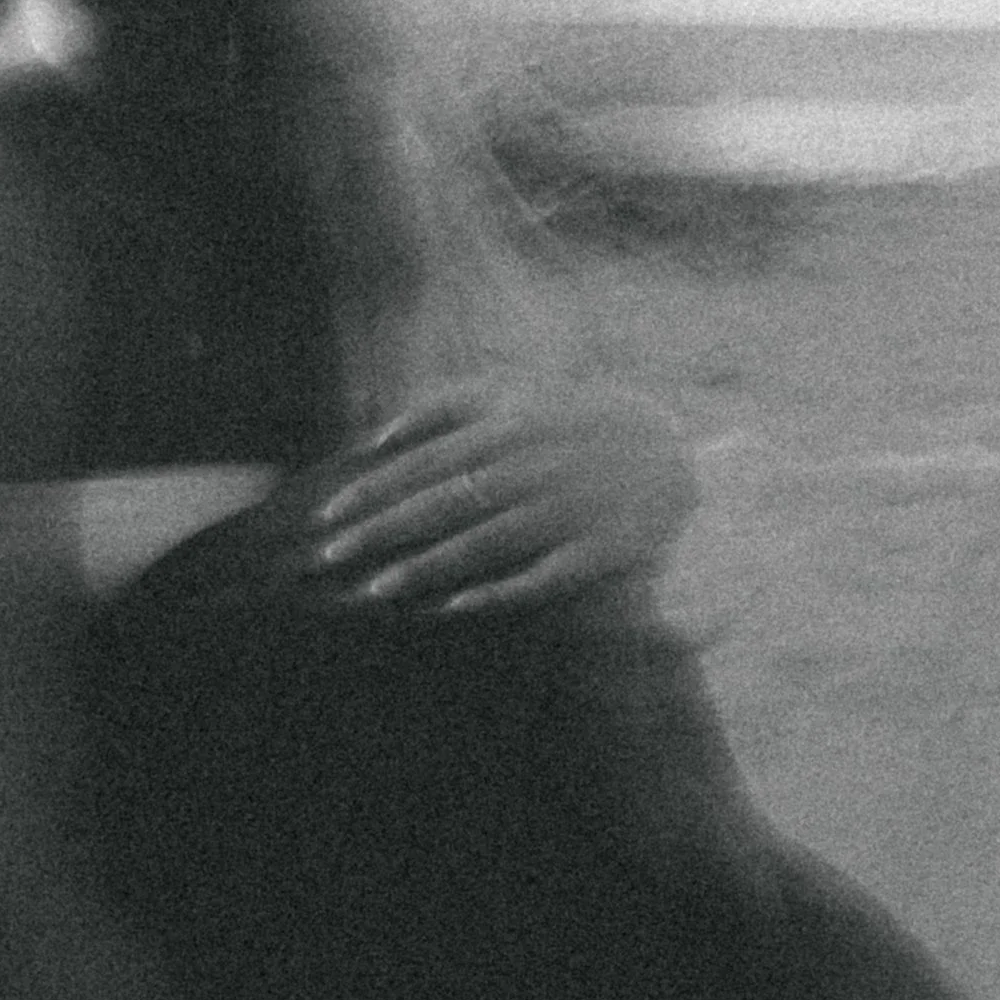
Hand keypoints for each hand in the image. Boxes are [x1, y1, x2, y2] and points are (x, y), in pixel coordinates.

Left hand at [285, 381, 694, 616]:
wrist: (671, 449)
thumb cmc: (574, 420)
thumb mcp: (517, 392)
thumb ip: (446, 403)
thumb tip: (378, 435)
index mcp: (513, 425)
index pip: (429, 461)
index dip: (375, 489)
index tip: (328, 516)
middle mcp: (537, 466)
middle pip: (447, 502)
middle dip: (385, 530)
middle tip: (332, 556)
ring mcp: (571, 509)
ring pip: (486, 541)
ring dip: (428, 566)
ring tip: (377, 588)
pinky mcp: (603, 550)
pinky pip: (542, 576)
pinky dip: (498, 592)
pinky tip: (453, 607)